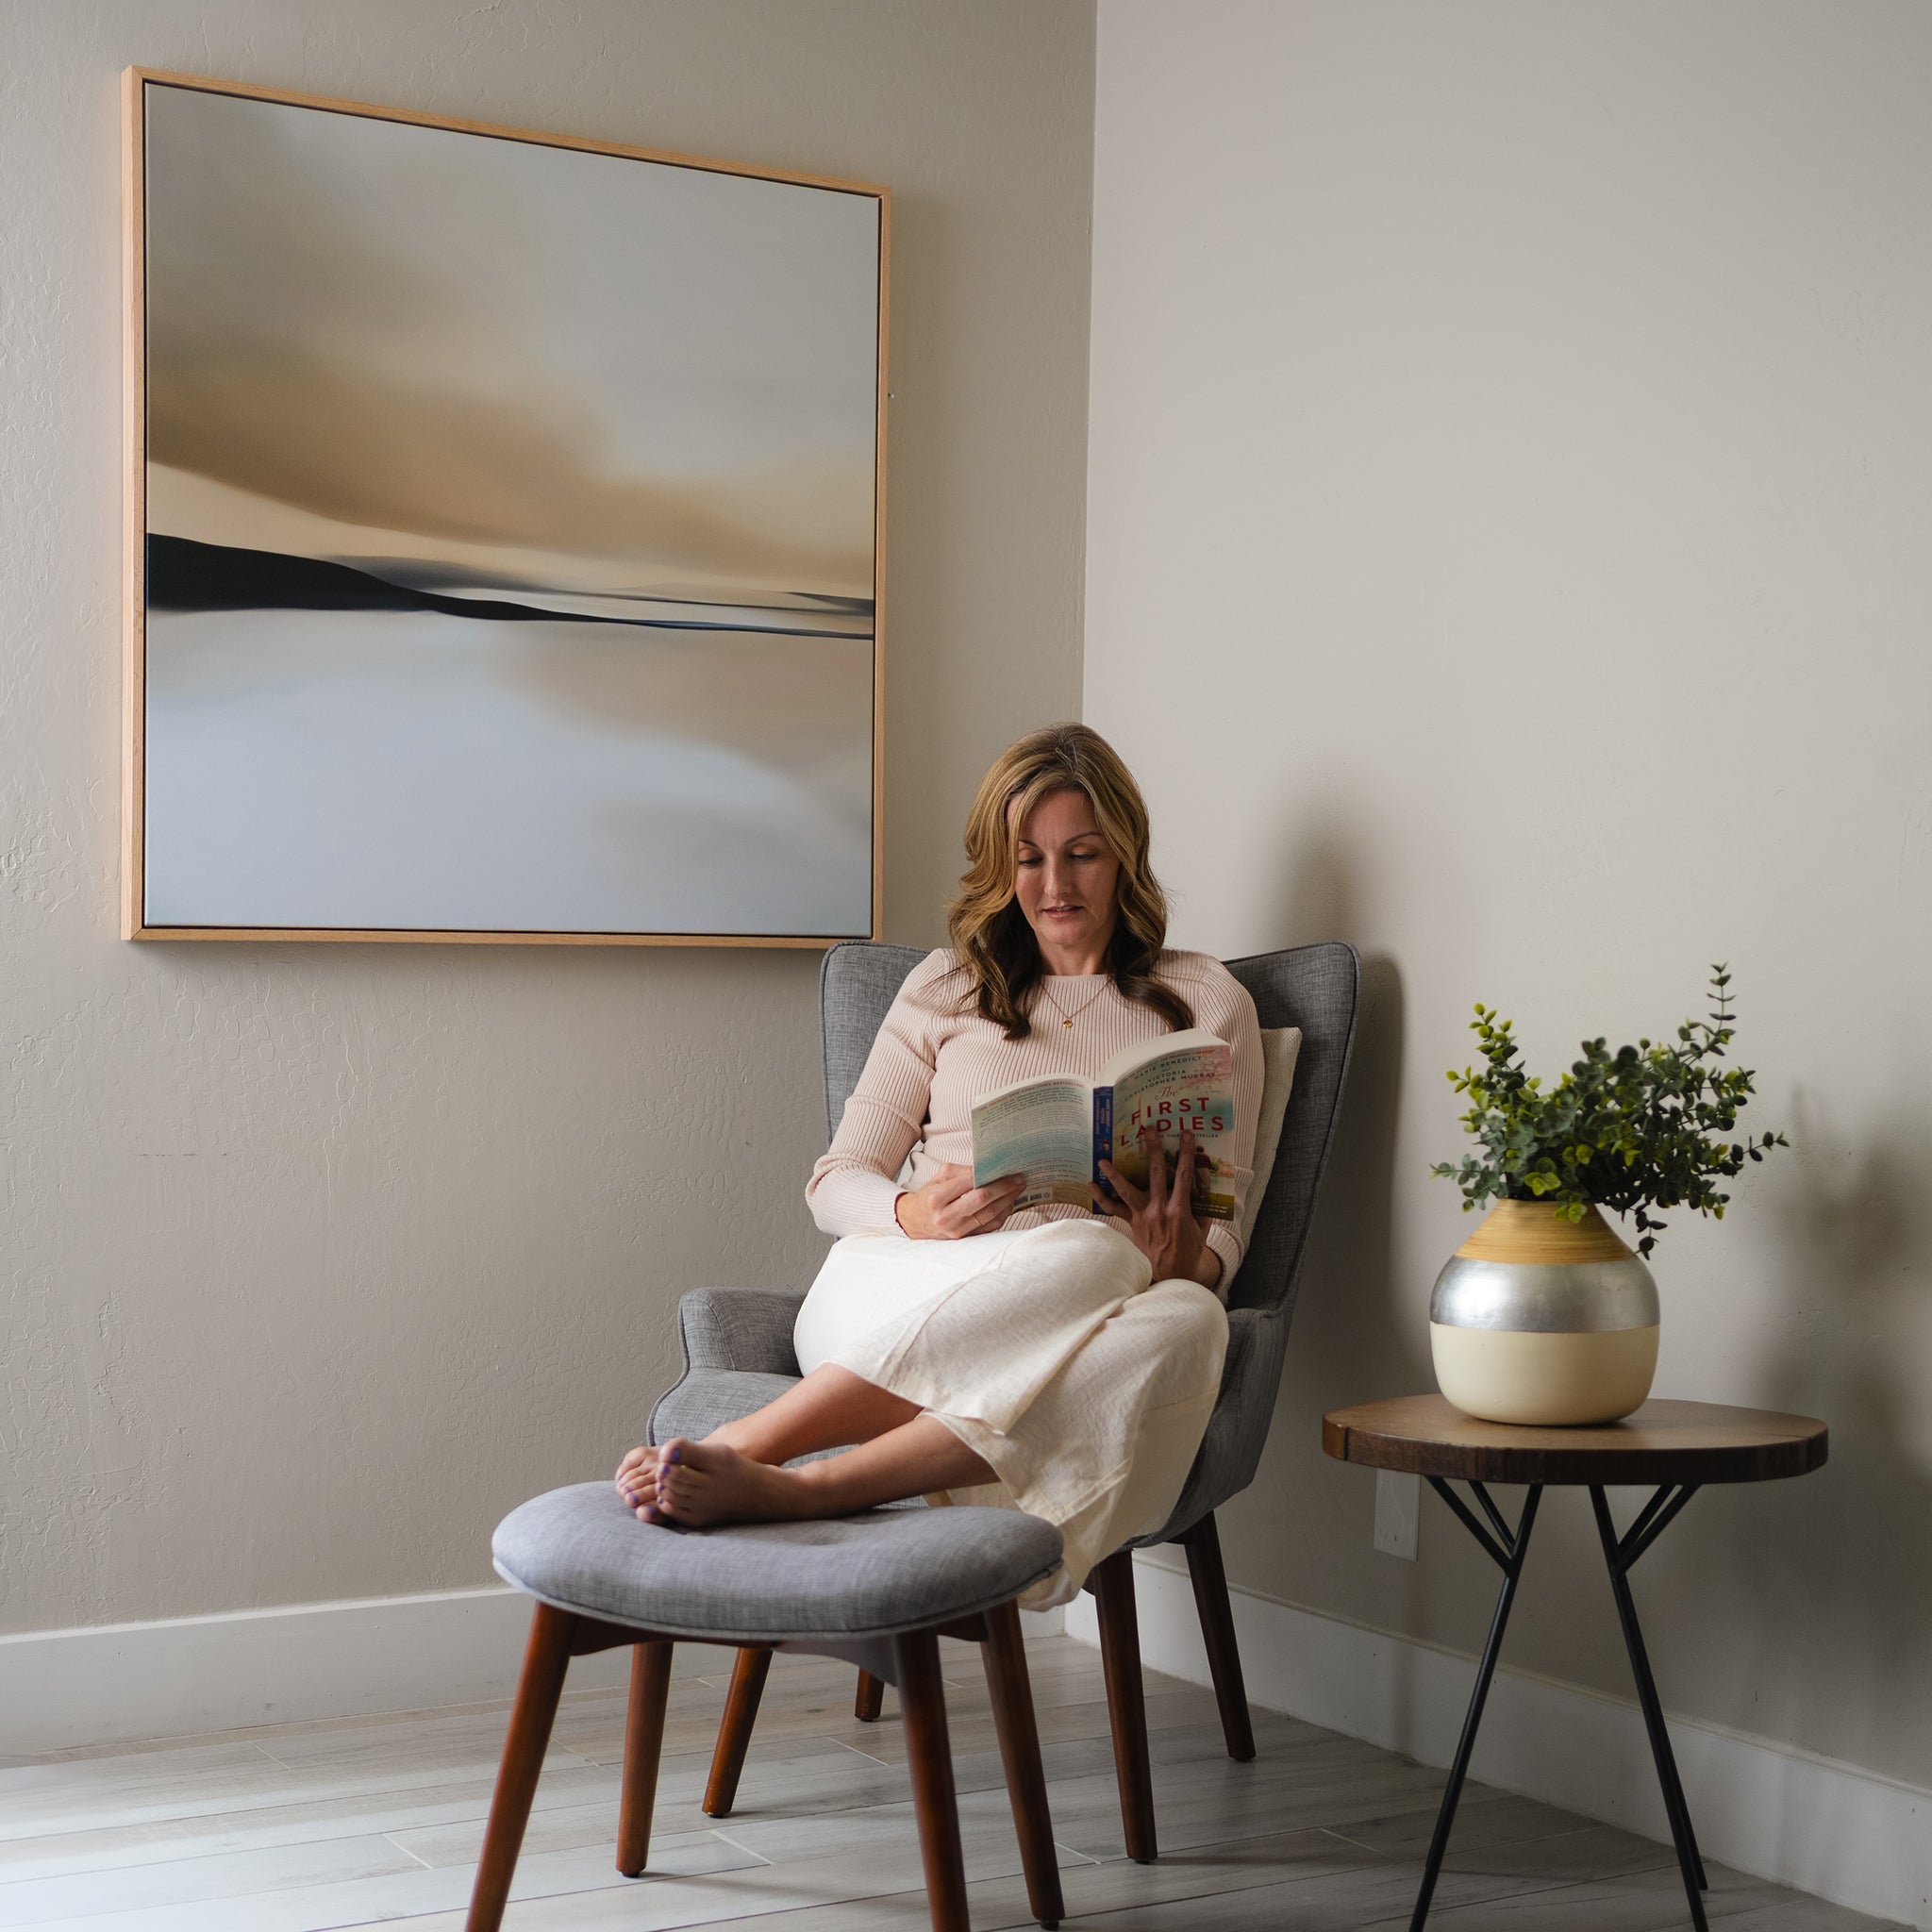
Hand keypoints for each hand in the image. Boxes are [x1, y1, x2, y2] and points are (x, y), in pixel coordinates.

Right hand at [895, 1163, 1028, 1238]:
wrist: (915, 1221)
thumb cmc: (930, 1196)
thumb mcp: (939, 1177)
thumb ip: (962, 1171)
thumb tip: (989, 1168)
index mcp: (937, 1198)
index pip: (969, 1183)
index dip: (990, 1175)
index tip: (1006, 1169)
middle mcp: (946, 1216)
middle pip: (982, 1199)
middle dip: (1004, 1187)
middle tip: (1018, 1179)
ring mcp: (957, 1231)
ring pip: (990, 1214)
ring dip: (1008, 1200)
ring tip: (1017, 1188)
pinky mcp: (966, 1239)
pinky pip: (991, 1226)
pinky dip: (1003, 1213)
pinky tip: (1009, 1202)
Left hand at [1093, 1125, 1221, 1289]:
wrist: (1172, 1274)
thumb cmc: (1190, 1248)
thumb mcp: (1202, 1225)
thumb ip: (1202, 1201)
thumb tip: (1202, 1175)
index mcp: (1180, 1209)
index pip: (1184, 1175)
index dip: (1186, 1153)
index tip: (1186, 1134)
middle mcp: (1159, 1210)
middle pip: (1155, 1174)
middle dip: (1153, 1150)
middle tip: (1148, 1130)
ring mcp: (1143, 1216)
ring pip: (1127, 1191)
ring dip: (1114, 1174)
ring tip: (1102, 1159)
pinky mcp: (1132, 1223)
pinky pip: (1114, 1209)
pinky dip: (1101, 1198)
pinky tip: (1090, 1185)